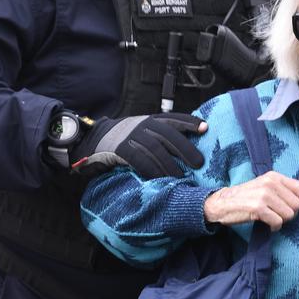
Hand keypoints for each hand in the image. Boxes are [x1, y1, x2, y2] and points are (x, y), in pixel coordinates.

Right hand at [70, 113, 205, 178]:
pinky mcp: (121, 149)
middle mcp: (143, 125)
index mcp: (150, 120)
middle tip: (199, 163)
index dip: (190, 123)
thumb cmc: (123, 140)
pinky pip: (140, 160)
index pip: (174, 119)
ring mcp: (131, 136)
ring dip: (171, 165)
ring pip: (156, 150)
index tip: (206, 128)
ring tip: (181, 177)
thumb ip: (160, 135)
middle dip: (186, 149)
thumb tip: (186, 147)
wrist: (92, 140)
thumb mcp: (142, 131)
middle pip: (169, 135)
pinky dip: (152, 170)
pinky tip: (160, 179)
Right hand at [203, 171, 298, 230]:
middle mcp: (270, 183)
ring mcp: (264, 195)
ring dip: (281, 221)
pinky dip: (274, 227)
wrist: (221, 203)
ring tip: (270, 218)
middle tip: (277, 215)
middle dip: (290, 214)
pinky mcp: (258, 207)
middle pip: (296, 205)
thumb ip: (282, 190)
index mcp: (274, 176)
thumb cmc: (246, 197)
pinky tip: (267, 224)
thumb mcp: (264, 186)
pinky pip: (277, 222)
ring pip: (288, 215)